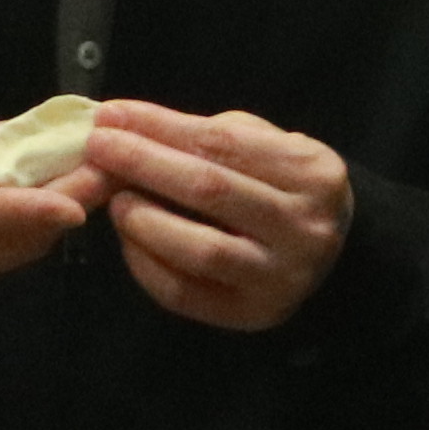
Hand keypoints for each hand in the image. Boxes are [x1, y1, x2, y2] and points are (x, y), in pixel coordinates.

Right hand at [0, 111, 94, 307]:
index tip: (80, 195)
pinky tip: (47, 197)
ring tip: (90, 170)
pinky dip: (26, 231)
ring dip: (52, 217)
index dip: (28, 208)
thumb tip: (23, 138)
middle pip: (4, 240)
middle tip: (111, 158)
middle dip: (63, 202)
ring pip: (10, 255)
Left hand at [80, 104, 350, 333]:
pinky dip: (147, 264)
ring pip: (200, 249)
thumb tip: (126, 125)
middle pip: (210, 190)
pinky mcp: (253, 315)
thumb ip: (208, 136)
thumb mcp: (267, 145)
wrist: (330, 253)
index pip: (223, 143)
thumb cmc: (281, 186)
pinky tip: (128, 240)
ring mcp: (281, 277)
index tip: (111, 114)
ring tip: (115, 199)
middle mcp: (305, 228)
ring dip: (145, 220)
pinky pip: (186, 293)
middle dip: (144, 163)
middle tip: (98, 147)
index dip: (161, 127)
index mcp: (313, 174)